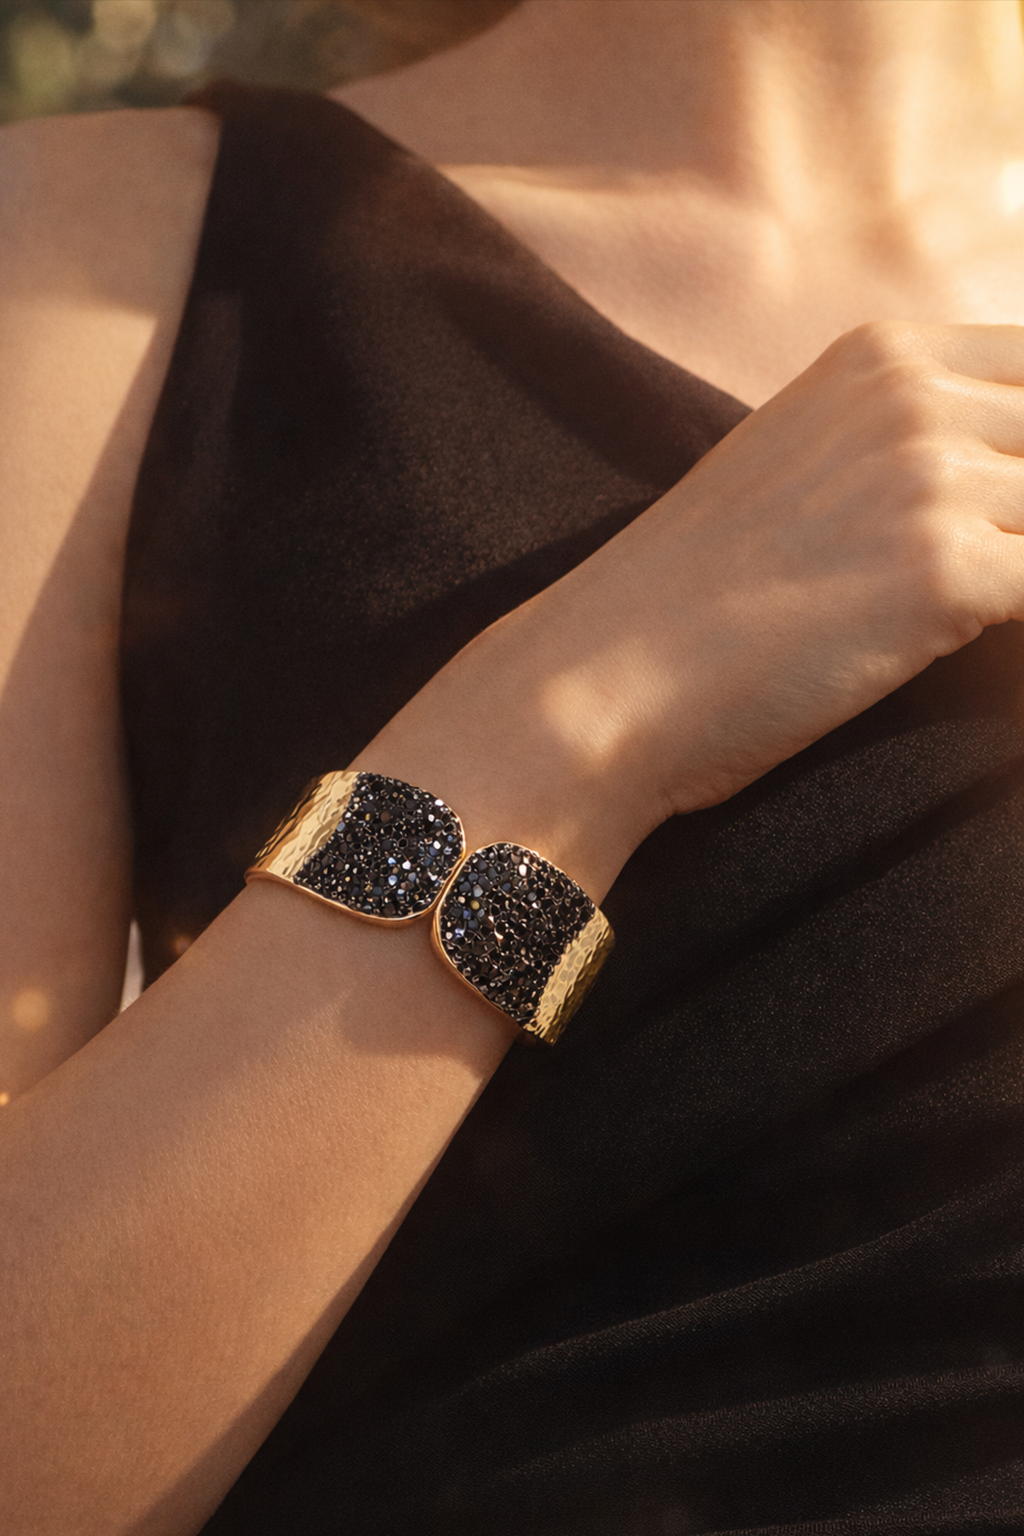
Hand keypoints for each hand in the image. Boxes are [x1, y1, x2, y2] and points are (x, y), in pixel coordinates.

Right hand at [360, 324, 1023, 897]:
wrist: (604, 677)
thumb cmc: (691, 599)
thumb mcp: (799, 469)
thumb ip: (901, 446)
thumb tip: (998, 485)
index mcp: (881, 355)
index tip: (1004, 518)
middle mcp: (913, 394)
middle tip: (987, 575)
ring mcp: (929, 478)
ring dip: (1021, 567)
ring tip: (956, 617)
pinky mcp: (942, 573)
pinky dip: (1020, 640)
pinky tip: (970, 655)